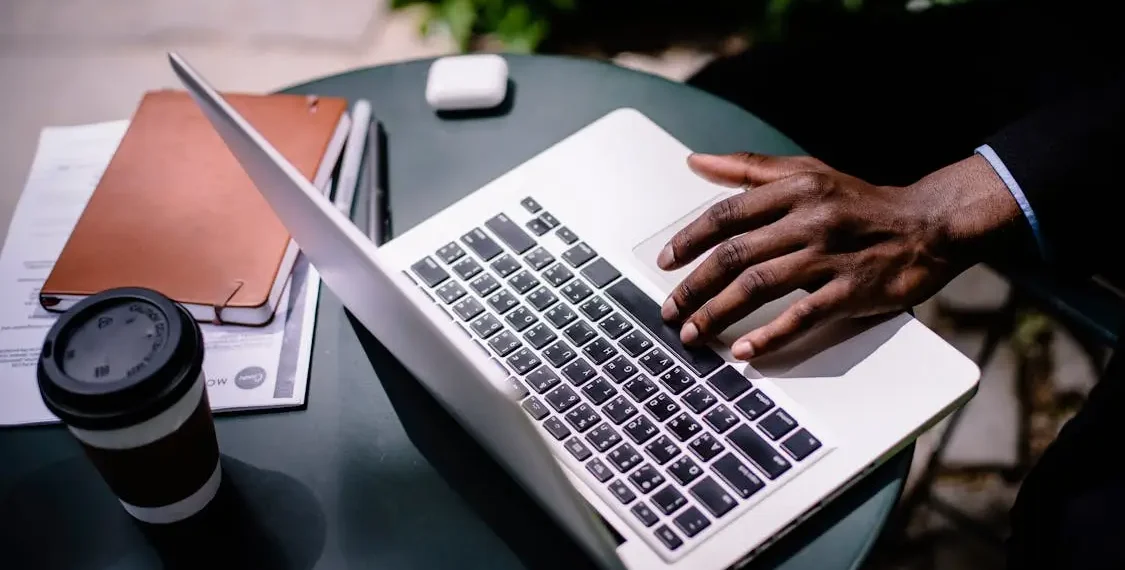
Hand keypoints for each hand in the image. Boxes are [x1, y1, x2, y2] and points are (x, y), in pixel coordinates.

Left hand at [658, 152, 1022, 359]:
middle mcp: (809, 218)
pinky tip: (744, 351)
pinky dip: (770, 334)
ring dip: (719, 313)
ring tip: (693, 335)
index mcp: (794, 188)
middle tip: (670, 311)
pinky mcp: (853, 289)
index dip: (690, 240)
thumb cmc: (861, 203)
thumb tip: (695, 161)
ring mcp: (830, 254)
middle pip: (735, 254)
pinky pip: (803, 314)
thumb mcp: (807, 173)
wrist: (930, 225)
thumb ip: (748, 169)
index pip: (727, 214)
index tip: (665, 264)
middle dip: (694, 286)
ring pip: (760, 284)